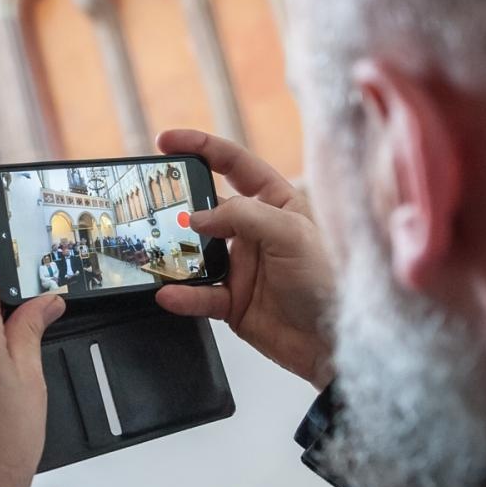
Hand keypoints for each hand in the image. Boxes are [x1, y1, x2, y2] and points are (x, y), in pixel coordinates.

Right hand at [155, 130, 335, 388]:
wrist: (335, 344)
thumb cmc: (330, 283)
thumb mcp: (292, 235)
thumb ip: (243, 216)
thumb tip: (197, 216)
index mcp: (277, 203)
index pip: (234, 164)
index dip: (200, 148)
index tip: (166, 142)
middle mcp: (256, 231)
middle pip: (207, 207)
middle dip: (178, 204)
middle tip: (150, 202)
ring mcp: (242, 267)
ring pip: (196, 253)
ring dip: (175, 253)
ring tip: (153, 251)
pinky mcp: (233, 302)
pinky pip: (199, 294)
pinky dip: (183, 295)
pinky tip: (169, 293)